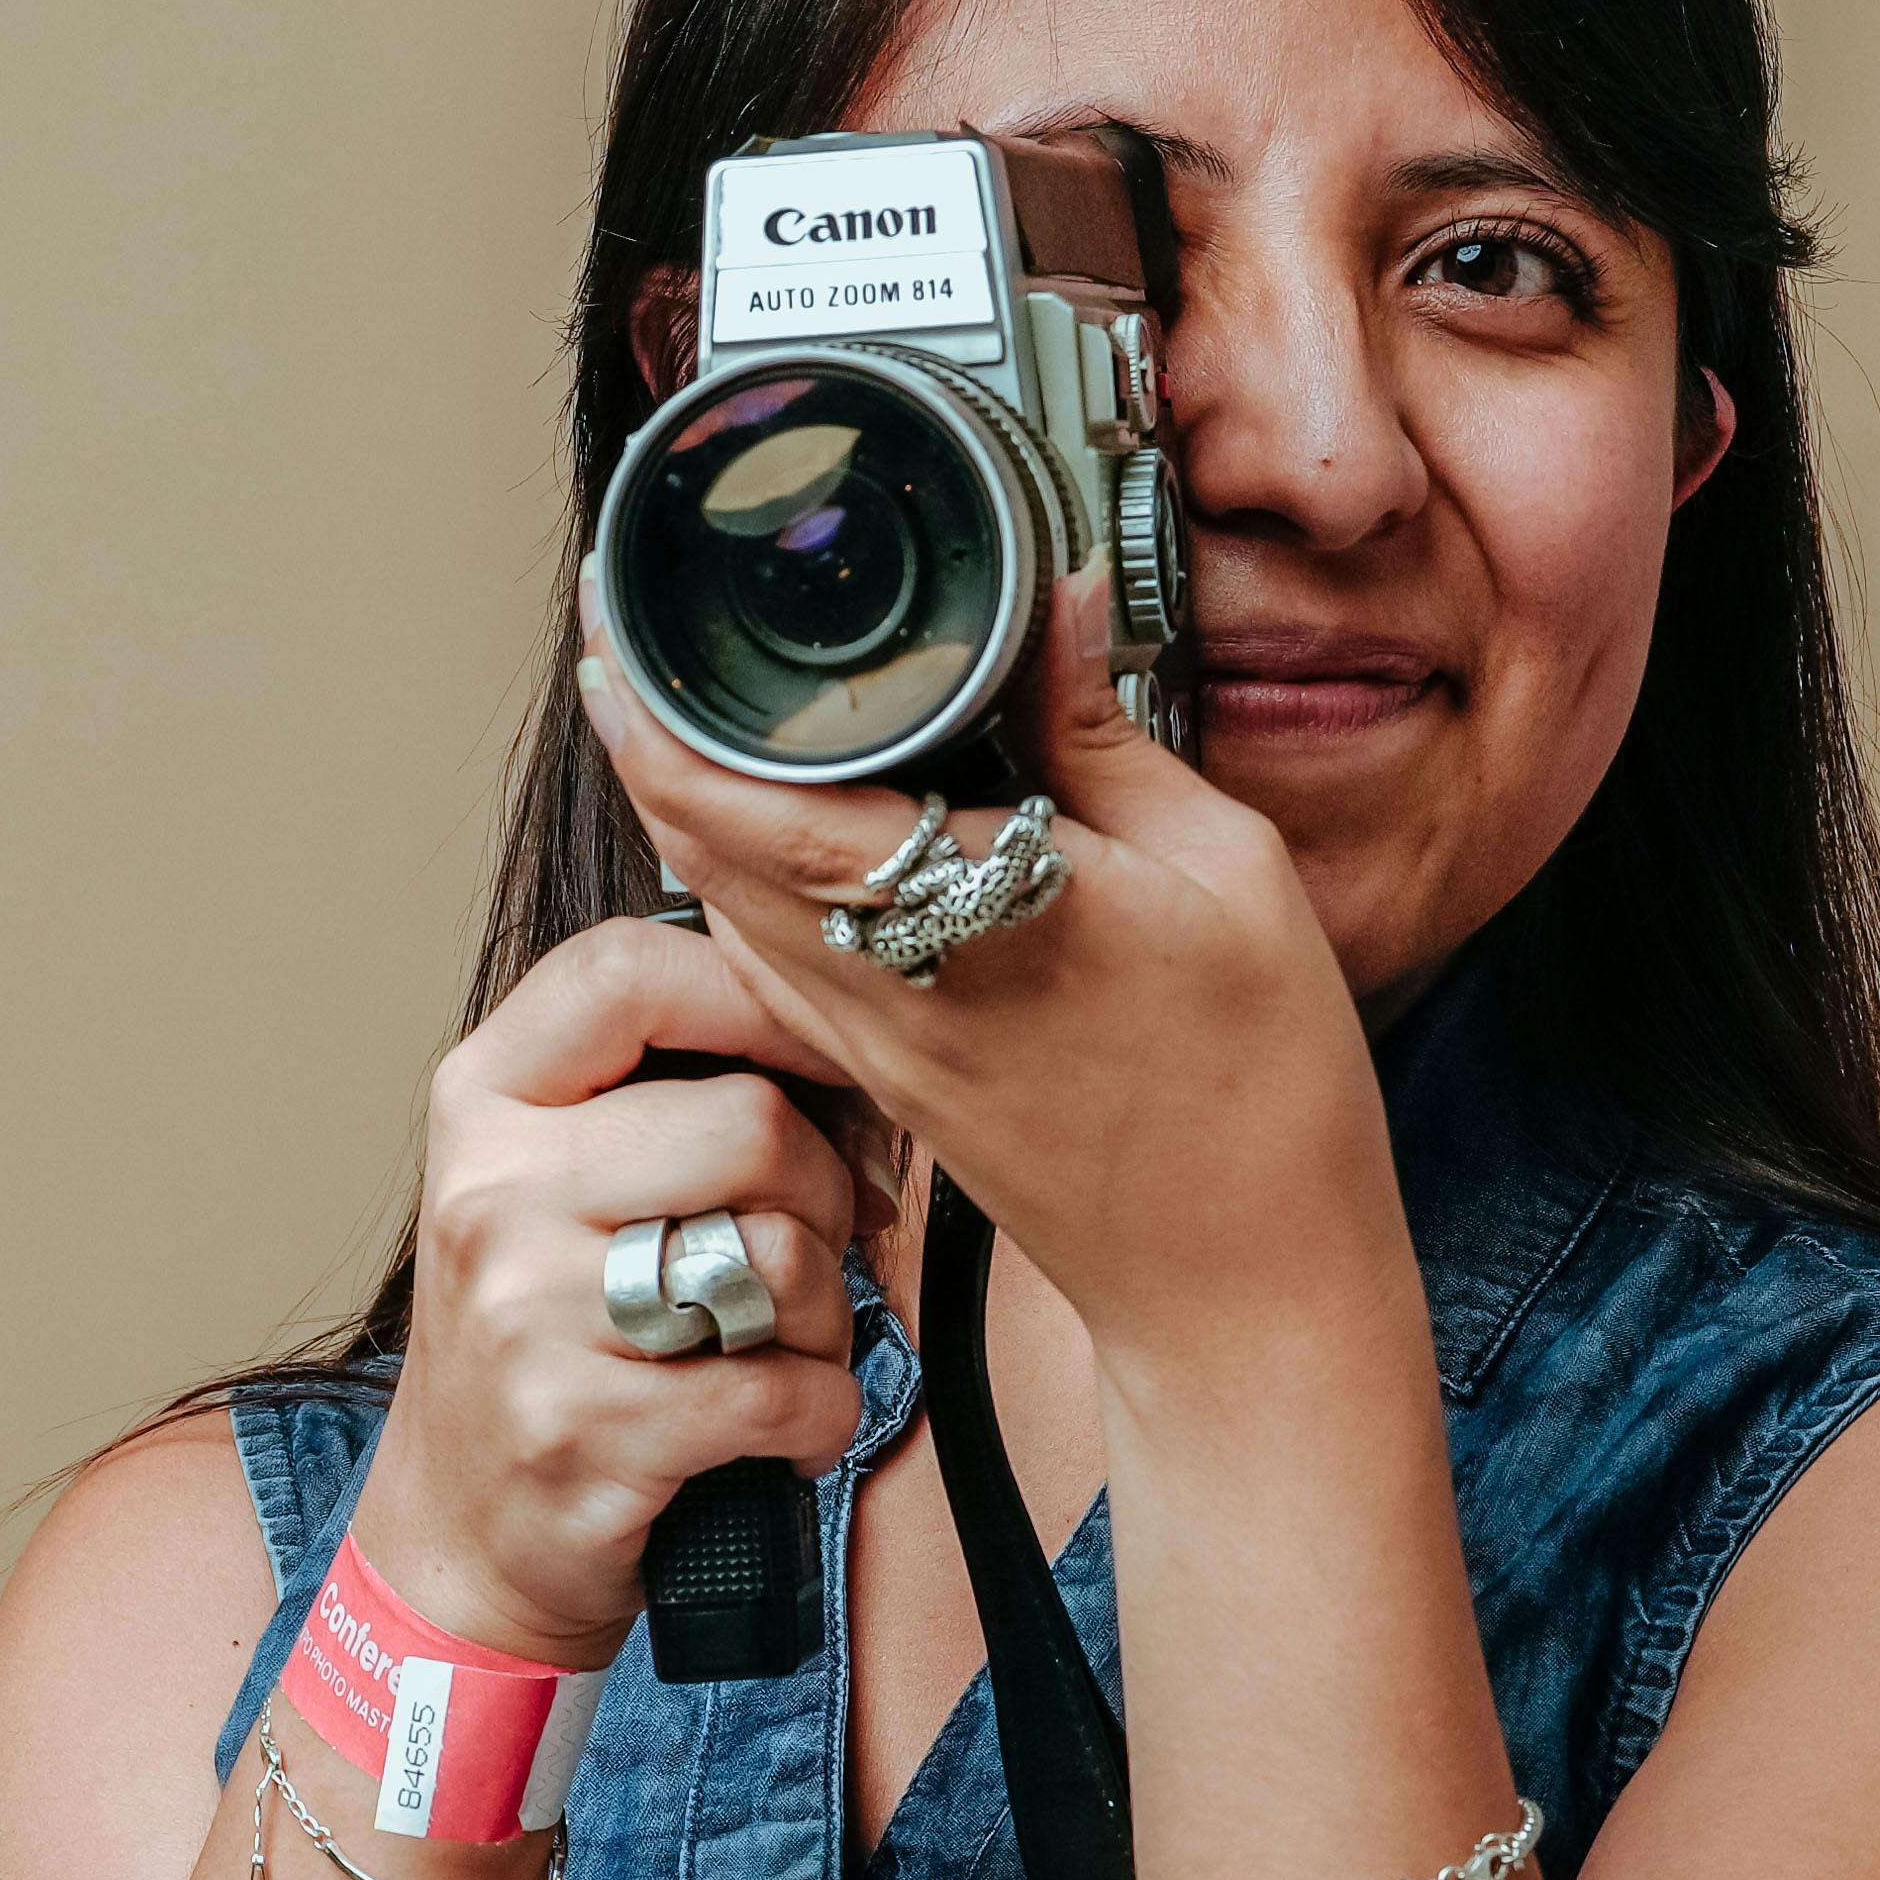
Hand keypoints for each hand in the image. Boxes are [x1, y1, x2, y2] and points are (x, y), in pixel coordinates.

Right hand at [344, 918, 868, 1669]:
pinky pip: (787, 1389)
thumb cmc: (549, 1336)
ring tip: (776, 1345)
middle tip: (803, 1250)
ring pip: (782, 1256)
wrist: (463, 1532)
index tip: (829, 1058)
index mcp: (485, 1102)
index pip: (629, 972)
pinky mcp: (583, 1431)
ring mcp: (528, 1315)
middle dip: (825, 1193)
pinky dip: (818, 1416)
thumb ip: (668, 1091)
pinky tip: (776, 1427)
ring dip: (826, 1317)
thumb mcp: (560, 1183)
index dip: (761, 995)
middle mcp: (492, 1193)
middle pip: (751, 1123)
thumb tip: (858, 1052)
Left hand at [573, 573, 1408, 1377]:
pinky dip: (735, 882)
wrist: (1240, 1285)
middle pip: (703, 849)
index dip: (666, 714)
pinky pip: (768, 963)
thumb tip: (1060, 594)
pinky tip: (757, 828)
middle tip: (630, 634)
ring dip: (681, 805)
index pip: (761, 805)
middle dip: (648, 734)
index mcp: (977, 912)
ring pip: (720, 908)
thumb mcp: (1227, 868)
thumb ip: (1106, 733)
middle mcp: (891, 985)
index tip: (621, 623)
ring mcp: (874, 1045)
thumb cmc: (1257, 1083)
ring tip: (679, 705)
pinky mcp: (884, 1081)